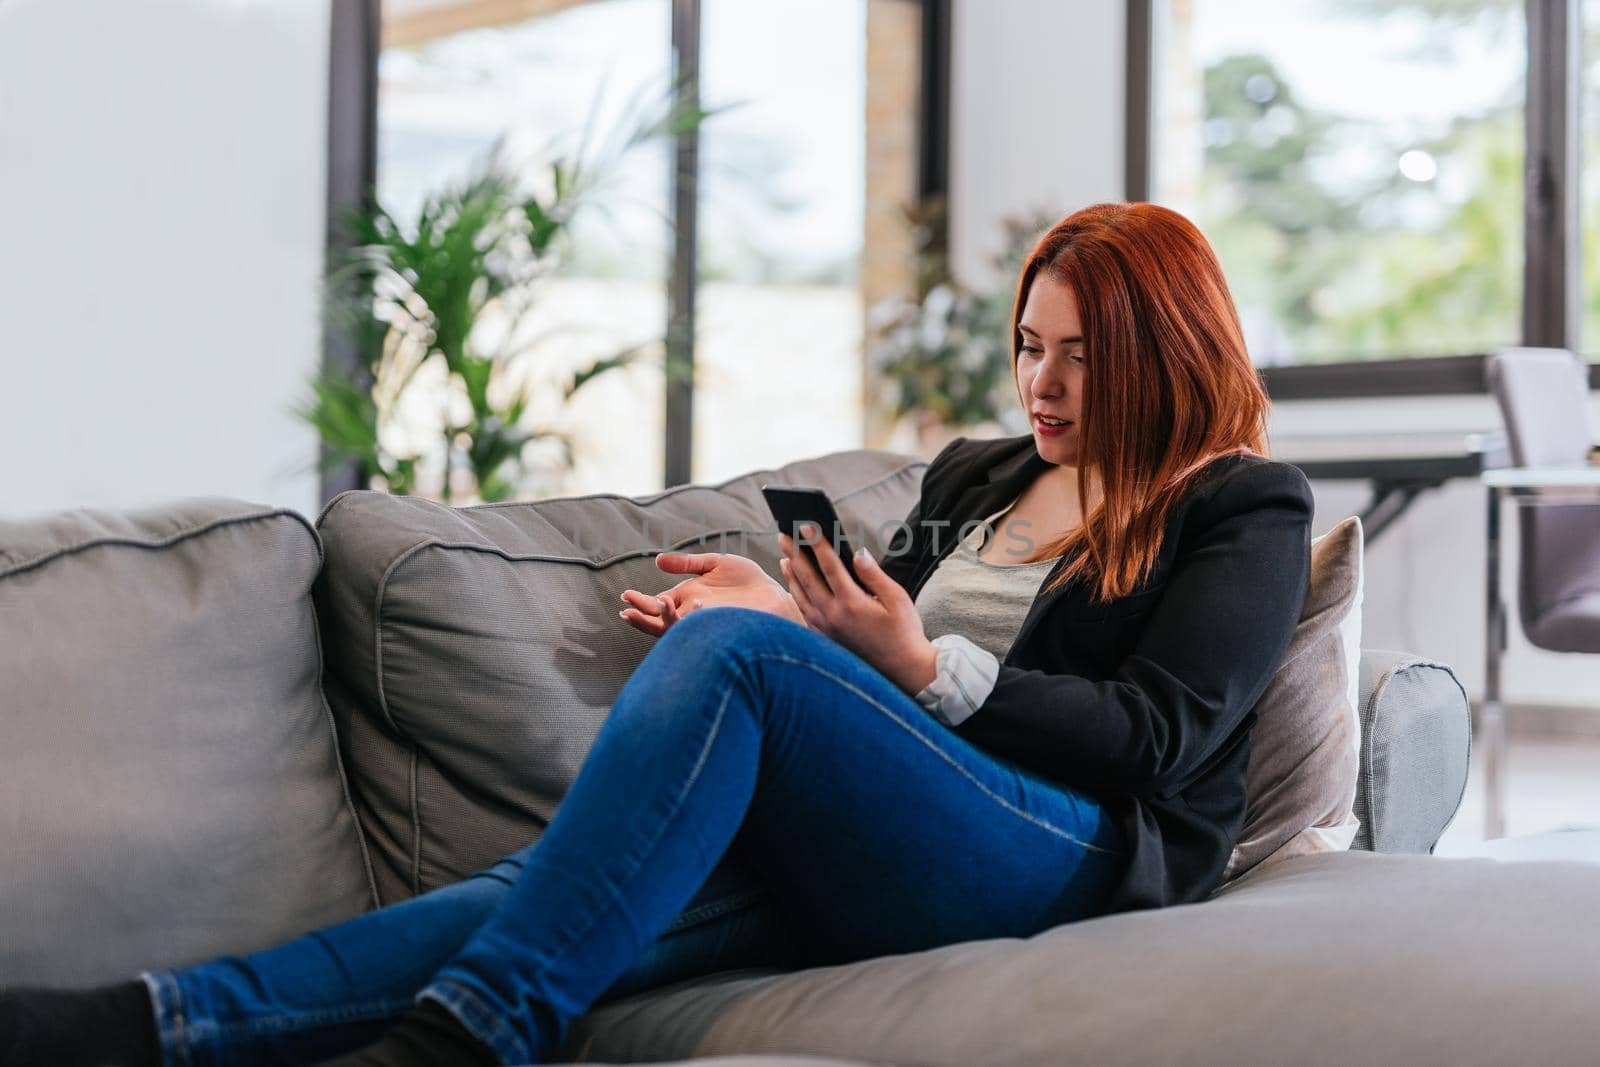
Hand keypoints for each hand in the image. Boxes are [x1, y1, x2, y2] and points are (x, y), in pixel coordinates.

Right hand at [618, 551, 804, 637]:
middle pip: (658, 620)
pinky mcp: (719, 627)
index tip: (625, 597)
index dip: (640, 603)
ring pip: (676, 628)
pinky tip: (694, 604)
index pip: (656, 604)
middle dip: (642, 615)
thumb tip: (658, 561)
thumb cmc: (747, 581)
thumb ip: (686, 563)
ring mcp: (704, 623)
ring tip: (660, 603)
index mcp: (687, 598)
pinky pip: (701, 628)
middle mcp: (691, 613)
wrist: (774, 596)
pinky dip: (695, 618)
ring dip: (665, 618)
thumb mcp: (714, 564)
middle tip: (627, 609)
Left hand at [779, 524, 938, 695]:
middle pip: (807, 578)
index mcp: (852, 603)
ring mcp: (826, 629)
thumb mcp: (897, 599)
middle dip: (795, 553)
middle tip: (783, 534)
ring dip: (791, 573)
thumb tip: (857, 553)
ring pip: (800, 595)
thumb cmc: (904, 631)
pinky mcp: (825, 638)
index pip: (829, 566)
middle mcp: (834, 616)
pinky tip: (794, 584)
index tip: (805, 525)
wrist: (902, 669)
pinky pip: (803, 611)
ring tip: (785, 555)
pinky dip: (796, 594)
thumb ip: (874, 575)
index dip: (816, 543)